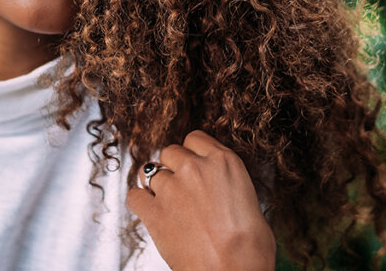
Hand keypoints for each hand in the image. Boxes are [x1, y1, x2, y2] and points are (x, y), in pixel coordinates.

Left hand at [125, 130, 276, 270]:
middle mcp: (195, 168)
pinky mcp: (154, 212)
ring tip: (168, 202)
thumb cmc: (249, 247)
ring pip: (151, 172)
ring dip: (158, 185)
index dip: (192, 152)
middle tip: (182, 187)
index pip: (195, 138)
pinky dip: (140, 202)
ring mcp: (171, 188)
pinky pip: (135, 196)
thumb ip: (228, 184)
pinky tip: (150, 211)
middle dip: (174, 167)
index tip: (193, 164)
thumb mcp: (250, 201)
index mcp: (223, 161)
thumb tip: (220, 190)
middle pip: (171, 151)